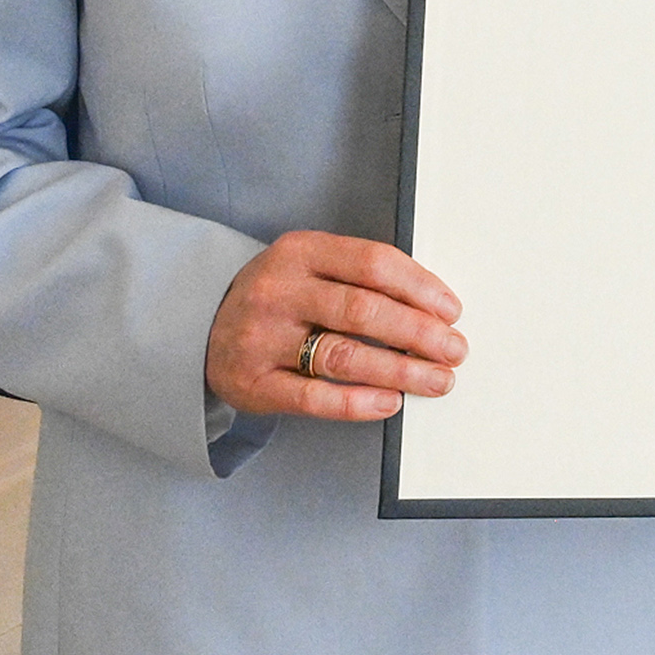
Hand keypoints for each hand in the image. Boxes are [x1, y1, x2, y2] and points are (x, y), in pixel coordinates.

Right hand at [204, 232, 464, 422]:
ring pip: (344, 356)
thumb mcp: (309, 267)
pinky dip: (358, 403)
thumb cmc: (278, 297)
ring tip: (437, 380)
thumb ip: (359, 277)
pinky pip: (315, 398)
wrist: (200, 326)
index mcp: (300, 251)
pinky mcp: (254, 383)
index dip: (420, 287)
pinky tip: (390, 403)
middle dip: (419, 333)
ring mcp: (263, 338)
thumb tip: (433, 306)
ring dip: (400, 371)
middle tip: (454, 350)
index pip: (373, 263)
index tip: (451, 310)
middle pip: (364, 310)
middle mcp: (279, 290)